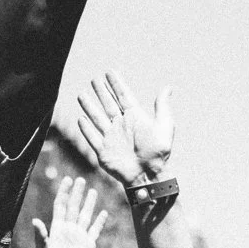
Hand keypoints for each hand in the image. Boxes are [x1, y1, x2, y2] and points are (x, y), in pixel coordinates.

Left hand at [34, 177, 107, 247]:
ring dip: (89, 203)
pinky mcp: (89, 245)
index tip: (67, 180)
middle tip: (80, 179)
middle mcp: (68, 230)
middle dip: (77, 193)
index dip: (64, 193)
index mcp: (57, 230)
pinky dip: (100, 221)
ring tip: (92, 190)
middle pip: (73, 207)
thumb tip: (35, 220)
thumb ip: (41, 237)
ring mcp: (79, 237)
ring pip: (85, 216)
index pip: (61, 206)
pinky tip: (103, 212)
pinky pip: (95, 230)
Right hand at [76, 72, 174, 187]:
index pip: (123, 96)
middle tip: (94, 79)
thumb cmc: (158, 153)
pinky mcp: (103, 151)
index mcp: (135, 118)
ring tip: (82, 95)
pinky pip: (92, 137)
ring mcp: (111, 138)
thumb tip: (167, 87)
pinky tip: (81, 119)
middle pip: (108, 104)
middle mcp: (122, 126)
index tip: (109, 71)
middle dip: (101, 91)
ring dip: (89, 107)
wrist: (147, 176)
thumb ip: (162, 107)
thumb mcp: (164, 127)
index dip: (116, 83)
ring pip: (97, 118)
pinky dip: (86, 129)